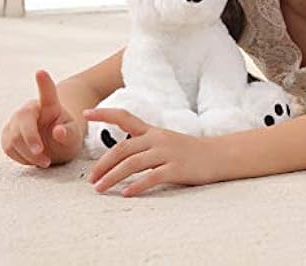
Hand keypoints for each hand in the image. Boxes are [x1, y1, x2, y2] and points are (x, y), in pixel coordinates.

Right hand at [1, 70, 82, 166]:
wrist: (55, 146)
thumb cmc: (65, 137)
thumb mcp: (74, 138)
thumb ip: (68, 134)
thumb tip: (58, 131)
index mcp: (51, 105)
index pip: (47, 92)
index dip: (43, 82)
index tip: (41, 72)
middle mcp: (32, 109)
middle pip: (23, 119)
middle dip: (30, 138)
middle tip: (40, 153)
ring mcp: (17, 121)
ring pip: (14, 138)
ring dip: (28, 154)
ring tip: (45, 161)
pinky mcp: (8, 134)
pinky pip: (9, 148)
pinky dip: (22, 158)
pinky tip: (33, 158)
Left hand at [83, 108, 216, 196]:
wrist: (219, 155)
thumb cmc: (190, 151)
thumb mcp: (166, 141)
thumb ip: (145, 144)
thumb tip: (120, 155)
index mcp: (153, 131)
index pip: (125, 117)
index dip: (105, 113)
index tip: (86, 113)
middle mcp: (158, 138)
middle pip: (123, 147)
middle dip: (103, 163)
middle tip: (91, 178)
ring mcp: (167, 153)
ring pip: (133, 163)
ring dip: (113, 176)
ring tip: (100, 188)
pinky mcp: (177, 168)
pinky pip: (152, 177)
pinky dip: (137, 186)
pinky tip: (127, 193)